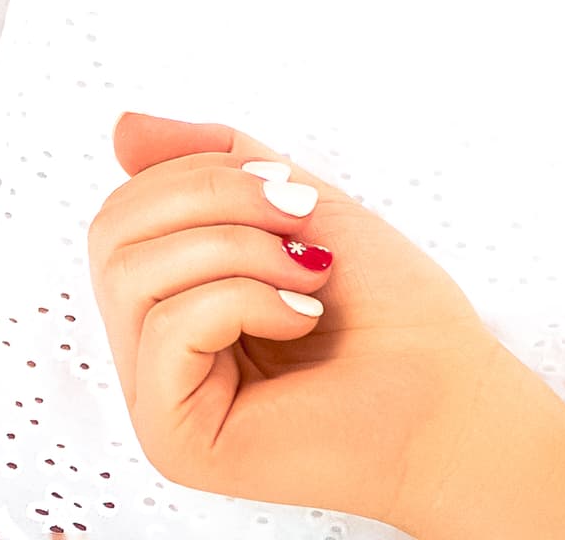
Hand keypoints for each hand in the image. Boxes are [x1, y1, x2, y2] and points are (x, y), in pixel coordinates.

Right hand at [89, 115, 564, 533]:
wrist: (450, 392)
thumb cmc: (392, 310)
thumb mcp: (298, 206)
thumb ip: (213, 164)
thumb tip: (122, 125)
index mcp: (175, 300)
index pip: (125, 209)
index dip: (198, 172)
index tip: (289, 190)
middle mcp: (152, 353)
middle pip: (114, 232)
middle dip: (214, 199)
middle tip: (299, 223)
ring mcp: (157, 400)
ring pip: (132, 274)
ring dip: (237, 248)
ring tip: (307, 274)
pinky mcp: (174, 439)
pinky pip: (168, 326)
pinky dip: (244, 299)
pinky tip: (300, 320)